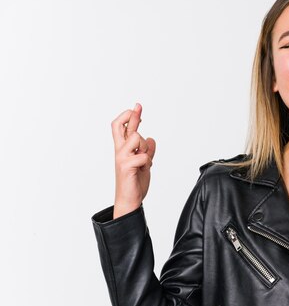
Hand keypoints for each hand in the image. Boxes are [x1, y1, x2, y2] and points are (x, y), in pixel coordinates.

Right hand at [111, 103, 156, 217]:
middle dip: (132, 116)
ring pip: (138, 139)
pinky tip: (143, 170)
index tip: (137, 108)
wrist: (130, 199)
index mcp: (123, 149)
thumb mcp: (144, 163)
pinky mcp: (125, 166)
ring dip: (145, 148)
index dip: (128, 117)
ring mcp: (121, 158)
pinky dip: (148, 162)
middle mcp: (119, 151)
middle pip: (121, 127)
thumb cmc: (135, 182)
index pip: (120, 128)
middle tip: (138, 106)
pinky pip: (144, 156)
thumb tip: (151, 138)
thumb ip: (147, 151)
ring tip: (143, 162)